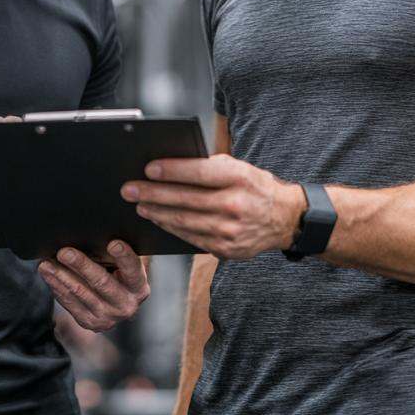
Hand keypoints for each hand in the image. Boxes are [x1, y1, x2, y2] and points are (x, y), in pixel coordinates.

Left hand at [38, 241, 149, 331]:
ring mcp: (108, 317)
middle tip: (64, 252)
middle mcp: (126, 305)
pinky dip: (57, 286)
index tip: (113, 243)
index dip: (124, 256)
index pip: (133, 269)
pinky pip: (70, 303)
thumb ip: (114, 253)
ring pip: (81, 294)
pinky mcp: (90, 322)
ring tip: (47, 263)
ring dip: (62, 276)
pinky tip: (48, 274)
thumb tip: (91, 234)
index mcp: (139, 287)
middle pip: (103, 283)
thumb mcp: (122, 262)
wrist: (115, 302)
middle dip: (82, 265)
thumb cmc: (118, 271)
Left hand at [121, 154, 305, 259]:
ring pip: (183, 221)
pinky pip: (189, 237)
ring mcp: (230, 230)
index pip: (198, 172)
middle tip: (128, 189)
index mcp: (239, 178)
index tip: (147, 169)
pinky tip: (157, 218)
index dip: (171, 171)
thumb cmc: (254, 186)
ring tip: (138, 203)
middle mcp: (235, 205)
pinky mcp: (225, 249)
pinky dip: (170, 227)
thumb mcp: (238, 167)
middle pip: (185, 199)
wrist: (285, 219)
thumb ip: (209, 165)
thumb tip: (169, 165)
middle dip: (152, 194)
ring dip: (156, 212)